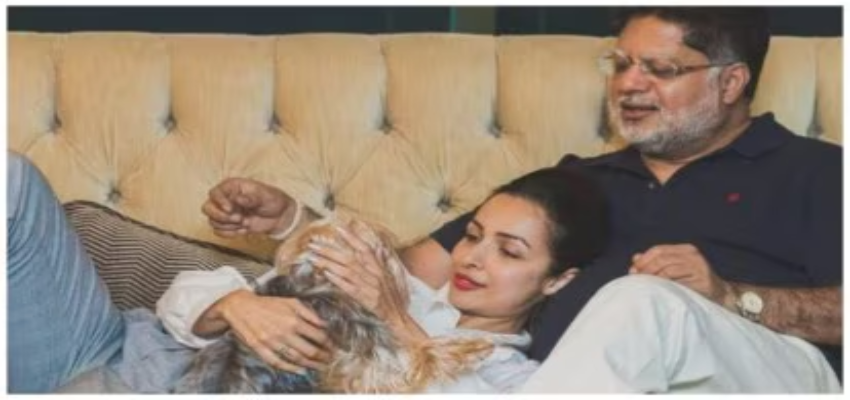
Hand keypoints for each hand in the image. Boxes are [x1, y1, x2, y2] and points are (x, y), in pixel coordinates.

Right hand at [202, 178, 294, 236]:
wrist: (281, 217)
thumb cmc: (274, 200)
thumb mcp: (265, 195)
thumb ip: (250, 198)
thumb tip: (237, 199)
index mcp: (233, 187)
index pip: (214, 193)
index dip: (219, 202)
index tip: (230, 209)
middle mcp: (226, 199)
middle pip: (207, 208)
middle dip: (221, 216)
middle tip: (238, 218)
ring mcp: (227, 213)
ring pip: (212, 221)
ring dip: (228, 226)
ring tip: (245, 223)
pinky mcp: (230, 225)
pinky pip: (219, 231)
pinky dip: (230, 233)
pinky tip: (243, 230)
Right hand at [216, 290, 332, 373]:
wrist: (241, 307)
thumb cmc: (267, 304)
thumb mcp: (291, 302)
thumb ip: (309, 313)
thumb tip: (324, 324)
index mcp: (293, 319)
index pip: (318, 336)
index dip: (328, 343)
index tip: (333, 347)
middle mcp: (284, 332)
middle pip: (310, 350)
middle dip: (323, 357)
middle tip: (330, 360)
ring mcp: (272, 342)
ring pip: (296, 358)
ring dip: (311, 365)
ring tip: (320, 367)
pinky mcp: (260, 349)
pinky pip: (278, 363)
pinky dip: (291, 369)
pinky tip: (301, 370)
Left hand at [308, 222, 408, 320]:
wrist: (397, 317)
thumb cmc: (392, 297)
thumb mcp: (389, 277)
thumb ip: (382, 261)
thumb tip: (379, 247)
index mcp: (379, 267)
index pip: (364, 248)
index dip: (352, 237)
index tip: (337, 228)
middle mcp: (374, 274)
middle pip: (349, 258)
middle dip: (330, 250)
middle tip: (313, 244)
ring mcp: (370, 286)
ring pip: (347, 271)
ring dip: (329, 263)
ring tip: (313, 257)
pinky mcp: (365, 299)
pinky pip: (349, 287)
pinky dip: (338, 280)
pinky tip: (326, 274)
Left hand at [630, 244, 733, 306]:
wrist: (720, 295)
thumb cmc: (693, 281)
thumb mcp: (676, 268)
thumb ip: (658, 262)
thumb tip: (635, 258)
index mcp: (686, 250)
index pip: (659, 250)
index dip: (644, 259)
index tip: (633, 270)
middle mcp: (693, 256)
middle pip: (662, 259)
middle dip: (646, 269)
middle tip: (636, 279)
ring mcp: (699, 268)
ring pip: (668, 270)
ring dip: (653, 279)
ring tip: (646, 286)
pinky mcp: (703, 282)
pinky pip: (678, 283)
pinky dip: (666, 287)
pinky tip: (659, 291)